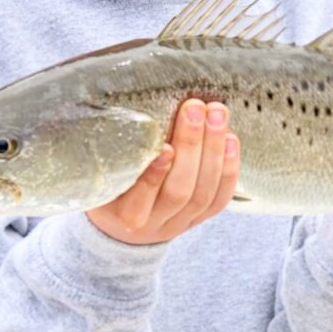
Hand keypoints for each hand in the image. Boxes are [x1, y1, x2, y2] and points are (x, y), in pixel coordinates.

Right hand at [86, 99, 239, 244]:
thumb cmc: (108, 182)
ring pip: (203, 194)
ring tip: (216, 114)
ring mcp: (179, 223)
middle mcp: (152, 223)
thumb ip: (111, 150)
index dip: (154, 176)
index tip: (165, 147)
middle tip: (194, 109)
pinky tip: (231, 139)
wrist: (120, 222)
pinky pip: (219, 199)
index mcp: (121, 213)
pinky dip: (228, 169)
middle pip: (178, 192)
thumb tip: (122, 107)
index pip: (138, 200)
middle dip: (191, 147)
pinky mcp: (199, 219)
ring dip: (214, 150)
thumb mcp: (101, 170)